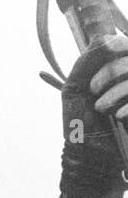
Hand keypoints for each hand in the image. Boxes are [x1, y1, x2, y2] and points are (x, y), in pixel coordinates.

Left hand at [61, 34, 127, 197]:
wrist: (89, 158)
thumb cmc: (79, 123)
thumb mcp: (74, 89)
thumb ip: (86, 61)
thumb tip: (107, 39)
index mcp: (116, 68)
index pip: (126, 44)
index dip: (120, 44)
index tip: (111, 50)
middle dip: (111, 72)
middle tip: (94, 90)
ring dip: (116, 91)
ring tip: (101, 108)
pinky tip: (119, 116)